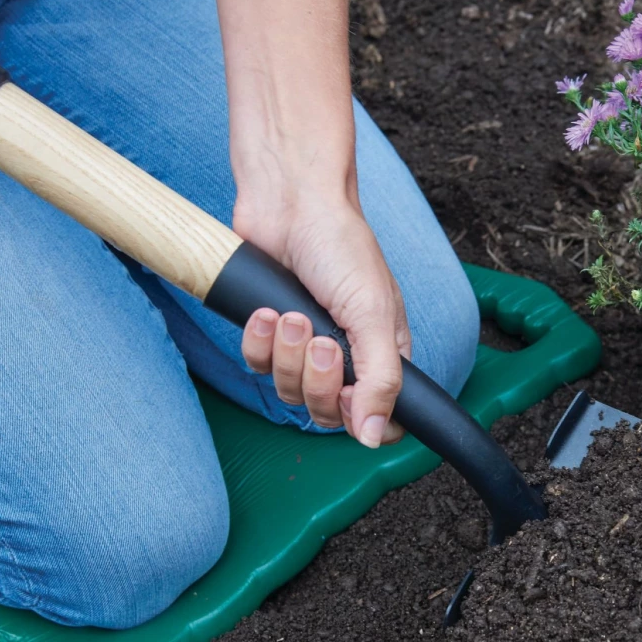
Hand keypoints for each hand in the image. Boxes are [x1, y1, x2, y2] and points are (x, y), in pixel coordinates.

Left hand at [232, 196, 410, 447]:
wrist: (291, 202)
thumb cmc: (341, 247)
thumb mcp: (373, 315)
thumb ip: (381, 380)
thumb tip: (377, 439)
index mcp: (384, 354)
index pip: (384, 419)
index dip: (362, 418)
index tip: (348, 394)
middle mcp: (348, 357)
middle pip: (328, 412)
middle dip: (316, 379)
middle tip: (318, 340)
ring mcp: (306, 347)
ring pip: (289, 392)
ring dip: (286, 355)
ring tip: (291, 315)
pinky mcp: (269, 334)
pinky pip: (257, 366)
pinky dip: (258, 342)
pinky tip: (266, 312)